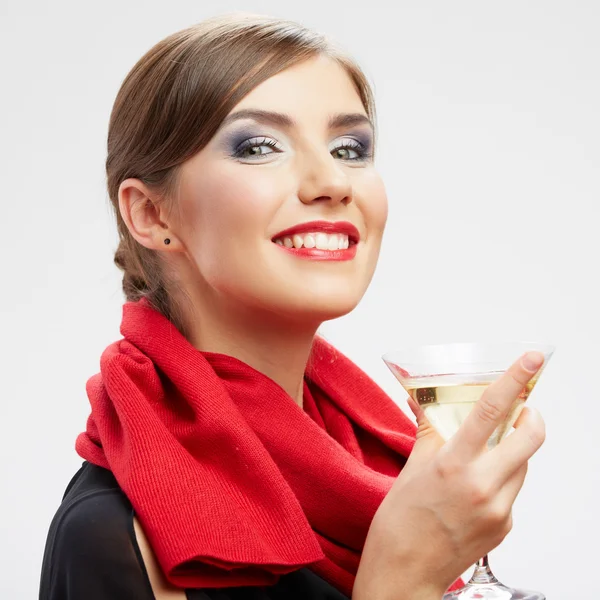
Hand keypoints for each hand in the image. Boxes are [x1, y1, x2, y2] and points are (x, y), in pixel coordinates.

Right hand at [353, 351, 545, 599]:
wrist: (404, 573)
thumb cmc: (400, 523)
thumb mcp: (411, 469)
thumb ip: (429, 431)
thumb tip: (427, 402)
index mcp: (453, 465)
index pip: (490, 411)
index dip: (514, 380)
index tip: (531, 359)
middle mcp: (483, 486)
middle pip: (530, 437)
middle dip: (531, 415)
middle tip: (520, 409)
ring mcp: (499, 510)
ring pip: (524, 465)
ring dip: (511, 451)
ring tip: (482, 458)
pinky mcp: (506, 527)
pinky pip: (514, 491)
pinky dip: (501, 480)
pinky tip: (474, 490)